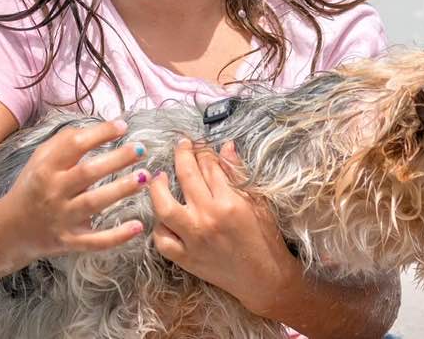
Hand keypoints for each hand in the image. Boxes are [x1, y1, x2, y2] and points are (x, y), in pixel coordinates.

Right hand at [2, 119, 149, 258]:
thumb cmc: (33, 186)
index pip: (74, 146)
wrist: (10, 230)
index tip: (123, 126)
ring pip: (94, 203)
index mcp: (46, 168)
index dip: (100, 133)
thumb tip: (97, 128)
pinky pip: (95, 241)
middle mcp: (54, 192)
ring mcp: (62, 218)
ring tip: (145, 177)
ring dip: (122, 189)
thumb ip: (65, 141)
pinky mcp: (69, 241)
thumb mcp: (40, 159)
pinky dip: (117, 236)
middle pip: (88, 173)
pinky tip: (138, 226)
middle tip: (141, 149)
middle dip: (117, 159)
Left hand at [149, 139, 300, 316]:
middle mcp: (208, 218)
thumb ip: (238, 173)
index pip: (210, 166)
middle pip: (187, 177)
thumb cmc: (265, 237)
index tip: (200, 144)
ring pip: (164, 207)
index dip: (204, 151)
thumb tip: (225, 147)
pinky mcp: (185, 259)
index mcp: (229, 202)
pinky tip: (161, 215)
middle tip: (182, 145)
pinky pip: (162, 240)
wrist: (264, 278)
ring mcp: (193, 239)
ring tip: (159, 177)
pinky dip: (158, 226)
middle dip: (182, 155)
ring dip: (158, 187)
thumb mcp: (258, 201)